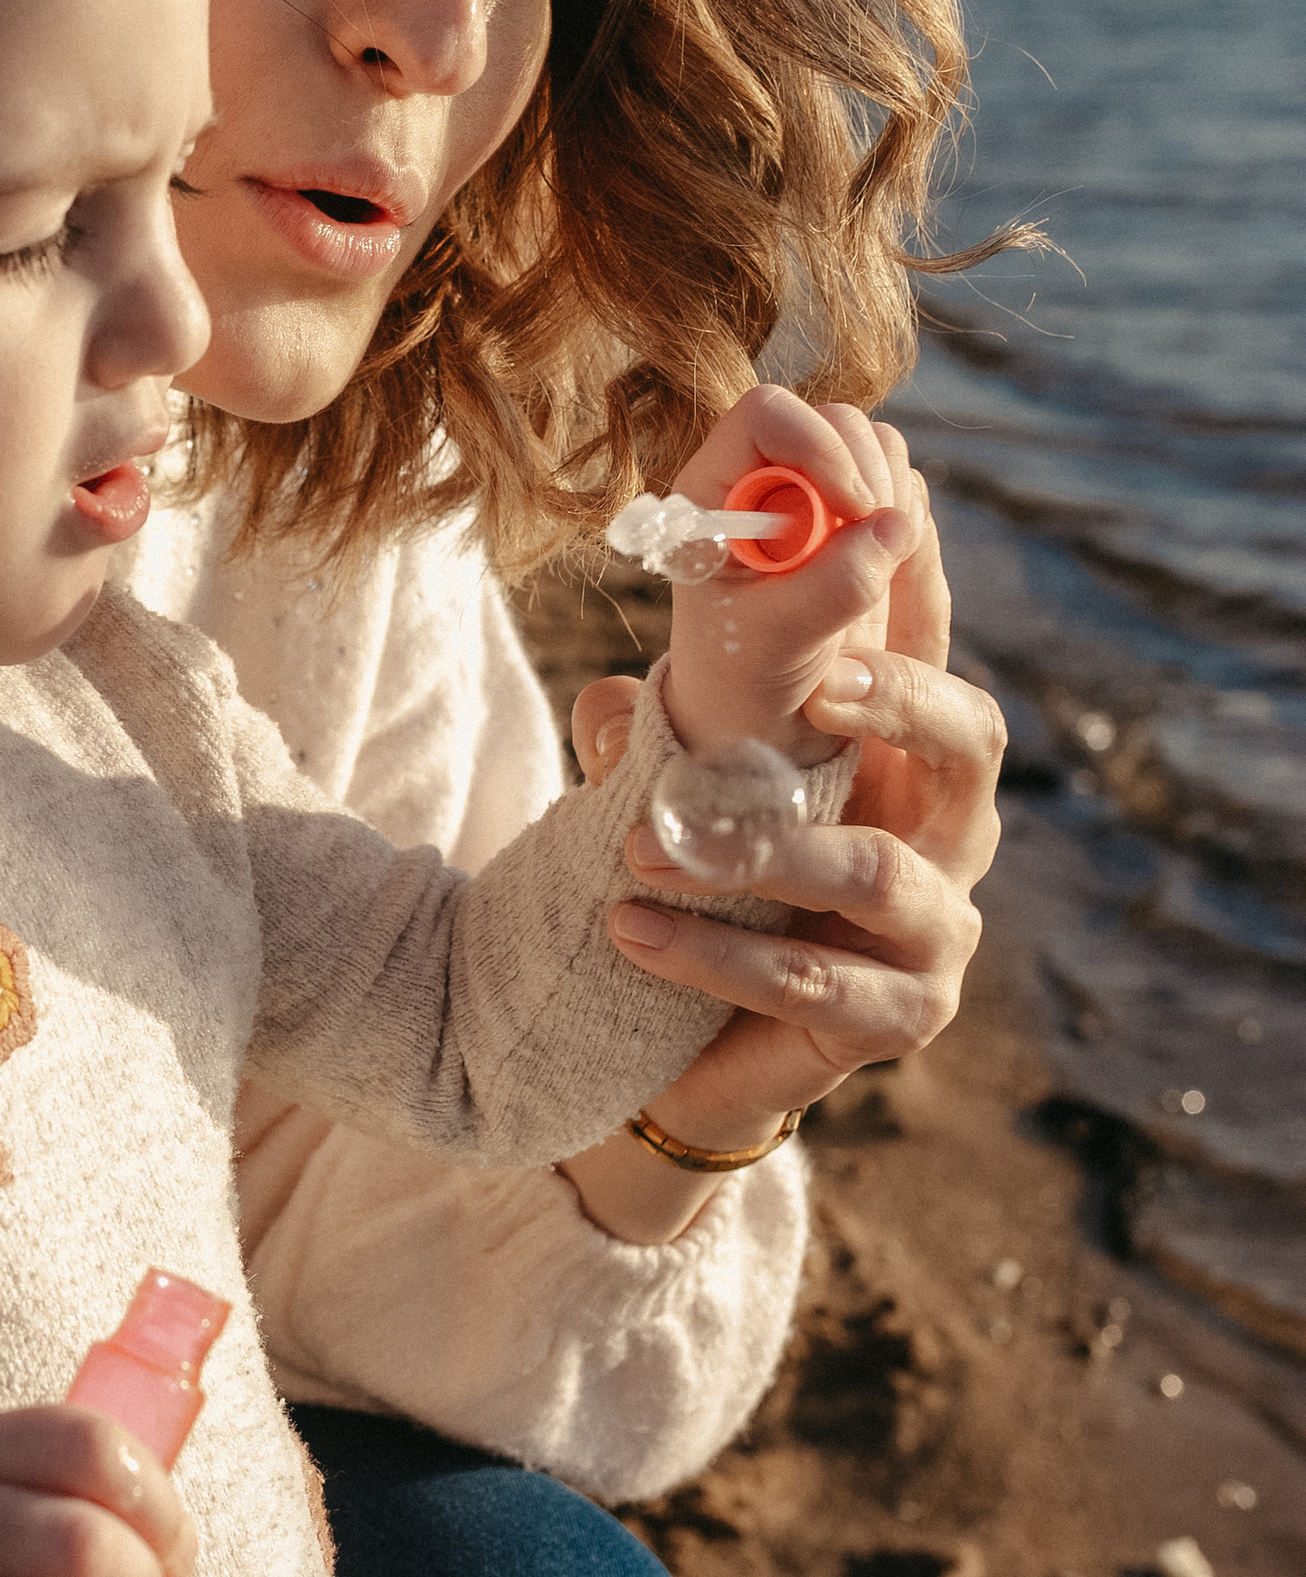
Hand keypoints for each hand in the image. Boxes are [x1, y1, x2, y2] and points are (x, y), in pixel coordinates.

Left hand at [567, 449, 1001, 1220]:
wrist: (693, 1053)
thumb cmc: (705, 893)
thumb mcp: (674, 794)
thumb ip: (654, 741)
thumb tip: (605, 694)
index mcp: (905, 757)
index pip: (930, 650)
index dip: (916, 586)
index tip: (879, 523)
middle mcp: (947, 832)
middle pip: (971, 740)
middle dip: (901, 701)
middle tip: (819, 682)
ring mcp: (938, 930)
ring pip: (878, 870)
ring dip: (757, 850)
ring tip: (645, 846)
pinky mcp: (902, 1017)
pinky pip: (815, 980)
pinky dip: (717, 953)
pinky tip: (631, 931)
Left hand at [655, 385, 917, 765]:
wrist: (755, 715)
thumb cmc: (742, 679)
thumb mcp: (777, 644)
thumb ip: (833, 587)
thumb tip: (896, 526)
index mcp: (713, 493)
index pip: (767, 414)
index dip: (819, 446)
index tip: (855, 509)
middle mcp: (761, 477)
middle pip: (835, 420)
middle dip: (869, 478)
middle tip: (875, 551)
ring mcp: (811, 490)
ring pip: (876, 446)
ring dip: (893, 498)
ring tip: (871, 571)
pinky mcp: (853, 514)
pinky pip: (901, 484)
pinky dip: (908, 518)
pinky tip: (882, 570)